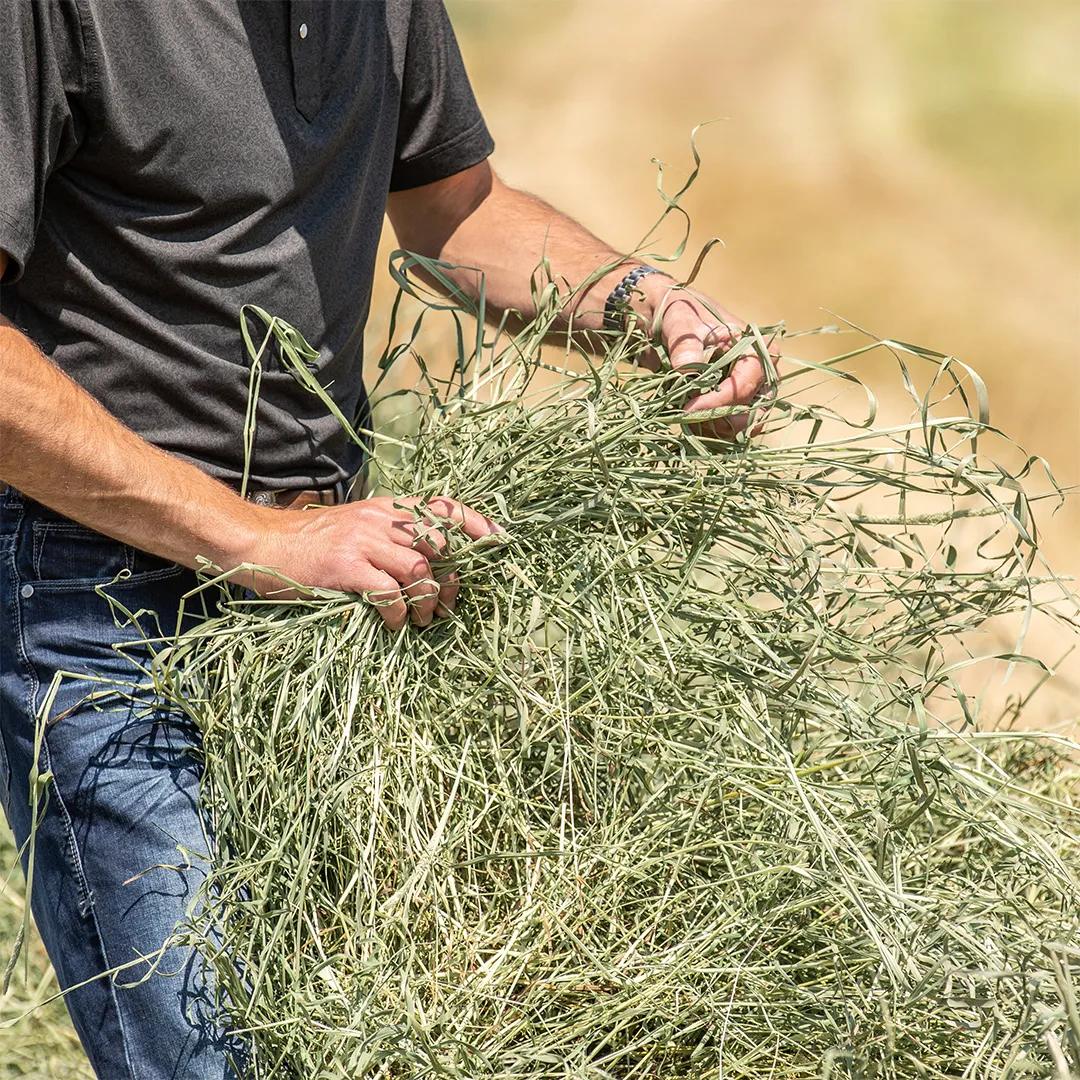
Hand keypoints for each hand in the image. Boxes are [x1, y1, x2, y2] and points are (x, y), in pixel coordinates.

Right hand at [238, 496, 502, 629]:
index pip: (443, 508)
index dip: (476, 523)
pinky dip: (399, 614)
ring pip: (420, 570)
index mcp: (385, 508)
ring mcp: (362, 541)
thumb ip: (388, 537)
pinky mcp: (345, 567)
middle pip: (439, 546)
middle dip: (452, 579)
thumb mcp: (354, 527)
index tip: (500, 541)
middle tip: (446, 605)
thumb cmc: (308, 544)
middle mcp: (379, 519)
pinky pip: (389, 593)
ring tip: (421, 621)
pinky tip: (394, 625)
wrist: (259, 543)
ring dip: (428, 602)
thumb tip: (429, 565)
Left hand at [638, 276, 777, 438]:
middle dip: (724, 420)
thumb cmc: (675, 313)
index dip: (721, 401)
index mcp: (752, 345)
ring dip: (717, 429)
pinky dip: (711, 432)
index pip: (748, 383)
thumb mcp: (677, 319)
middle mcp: (756, 371)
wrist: (659, 320)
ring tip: (686, 417)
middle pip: (757, 409)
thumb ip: (684, 342)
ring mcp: (745, 389)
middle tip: (689, 417)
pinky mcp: (729, 403)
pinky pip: (730, 428)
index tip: (689, 408)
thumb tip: (688, 368)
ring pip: (745, 424)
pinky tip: (689, 423)